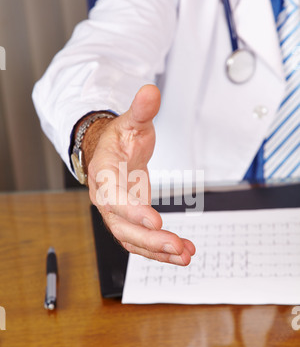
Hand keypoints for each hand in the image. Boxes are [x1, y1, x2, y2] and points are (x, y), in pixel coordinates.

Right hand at [87, 85, 195, 264]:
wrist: (110, 152)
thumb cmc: (119, 139)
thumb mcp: (131, 122)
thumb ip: (141, 111)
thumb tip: (151, 91)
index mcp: (103, 174)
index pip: (113, 197)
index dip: (132, 211)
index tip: (155, 221)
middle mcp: (106, 198)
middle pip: (122, 227)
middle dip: (149, 240)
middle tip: (176, 246)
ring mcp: (117, 213)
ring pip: (132, 239)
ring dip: (158, 251)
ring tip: (185, 255)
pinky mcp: (130, 221)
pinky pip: (142, 241)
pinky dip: (161, 250)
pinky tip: (182, 252)